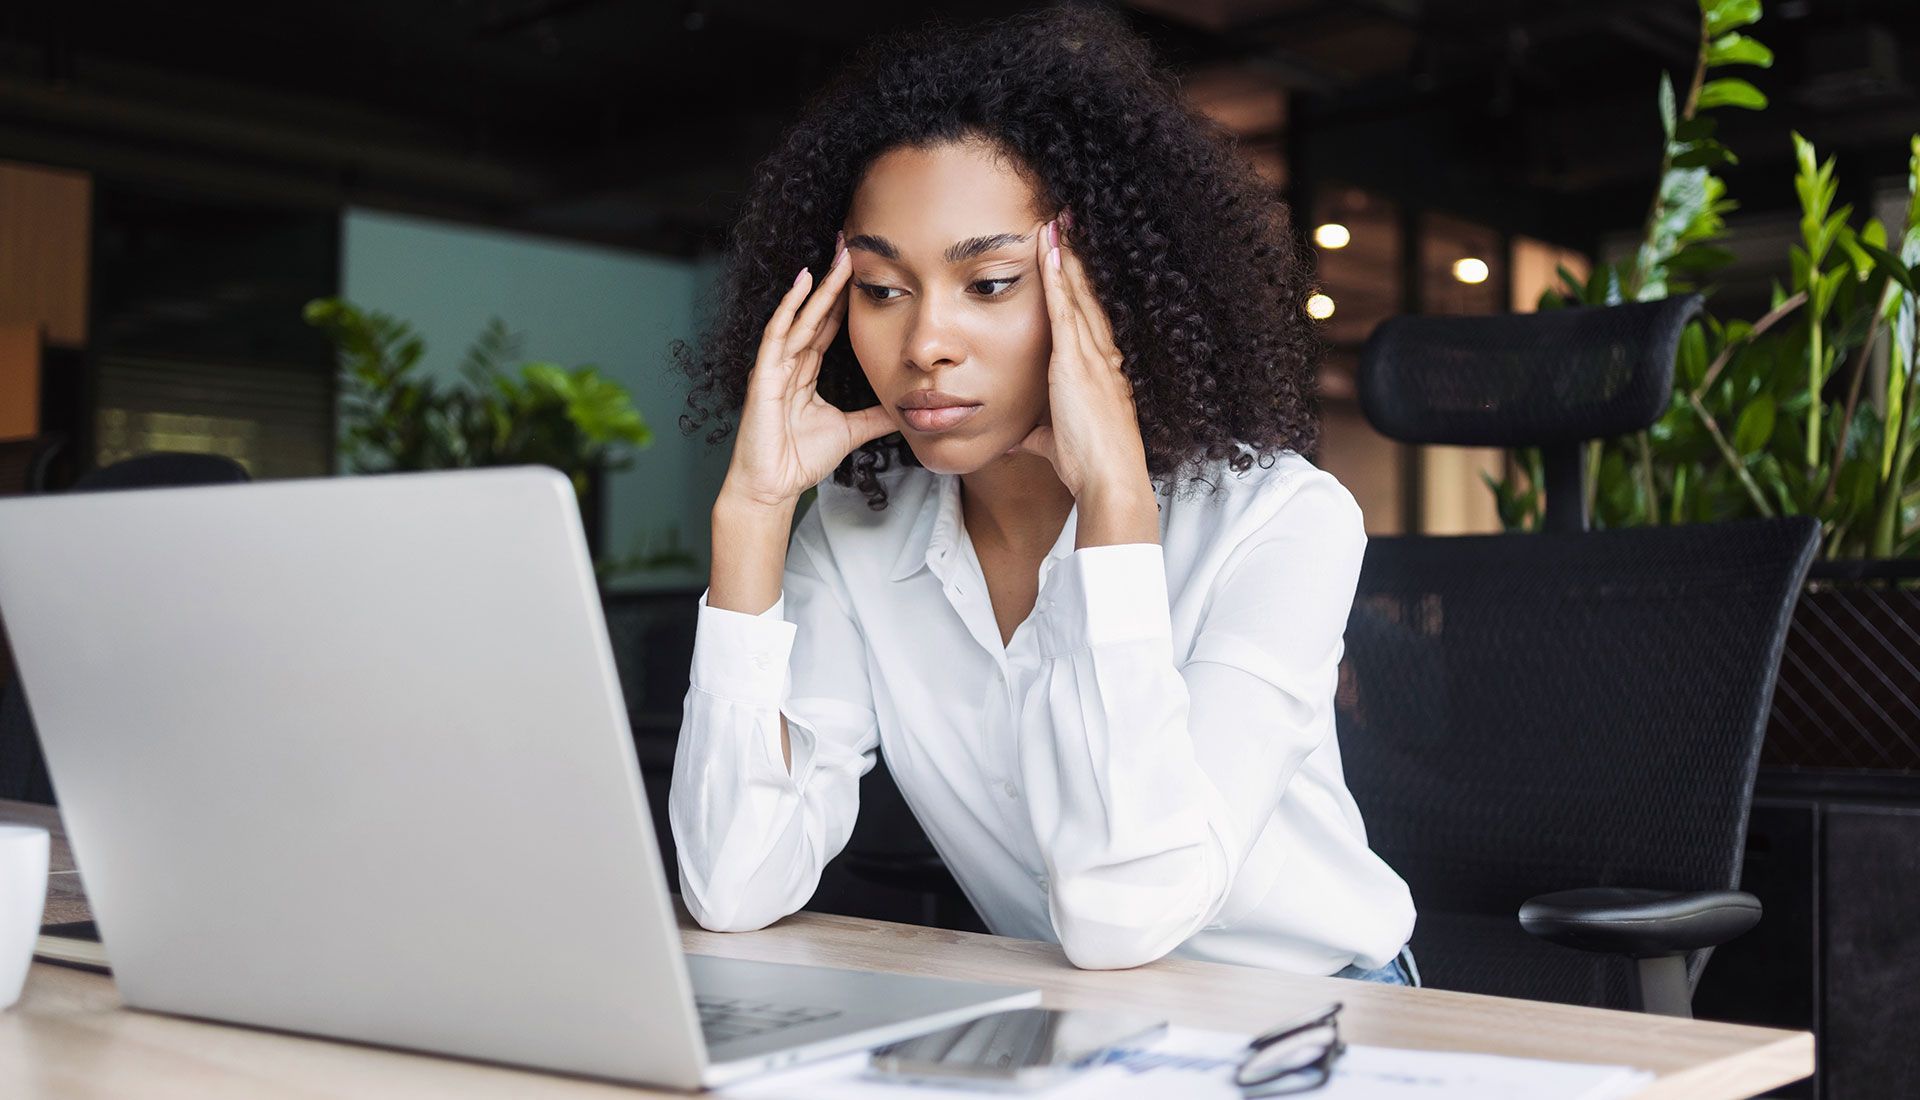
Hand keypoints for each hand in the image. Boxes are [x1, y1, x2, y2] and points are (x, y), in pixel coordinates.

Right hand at [721, 235, 896, 509]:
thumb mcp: (851, 431)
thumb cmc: (800, 460)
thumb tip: (907, 409)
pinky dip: (789, 307)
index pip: (828, 325)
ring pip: (801, 316)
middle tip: (851, 245)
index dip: (844, 297)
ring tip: (836, 255)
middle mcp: (790, 362)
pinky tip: (802, 282)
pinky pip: (777, 333)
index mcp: (806, 371)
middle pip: (815, 312)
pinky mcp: (765, 375)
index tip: (863, 270)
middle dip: (833, 279)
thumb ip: (876, 418)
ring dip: (819, 286)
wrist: (773, 487)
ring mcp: (775, 366)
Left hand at [1009, 215, 1151, 504]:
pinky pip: (1065, 309)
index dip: (1080, 287)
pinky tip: (1051, 250)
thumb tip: (1019, 442)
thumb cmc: (1089, 467)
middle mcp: (1103, 357)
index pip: (1088, 319)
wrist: (1110, 480)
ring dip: (1068, 257)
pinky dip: (1059, 277)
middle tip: (1067, 223)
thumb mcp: (1056, 445)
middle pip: (1087, 297)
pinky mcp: (1077, 362)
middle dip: (1077, 259)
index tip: (1071, 258)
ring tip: (1058, 222)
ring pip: (1078, 294)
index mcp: (1102, 373)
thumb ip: (1039, 436)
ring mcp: (1093, 356)